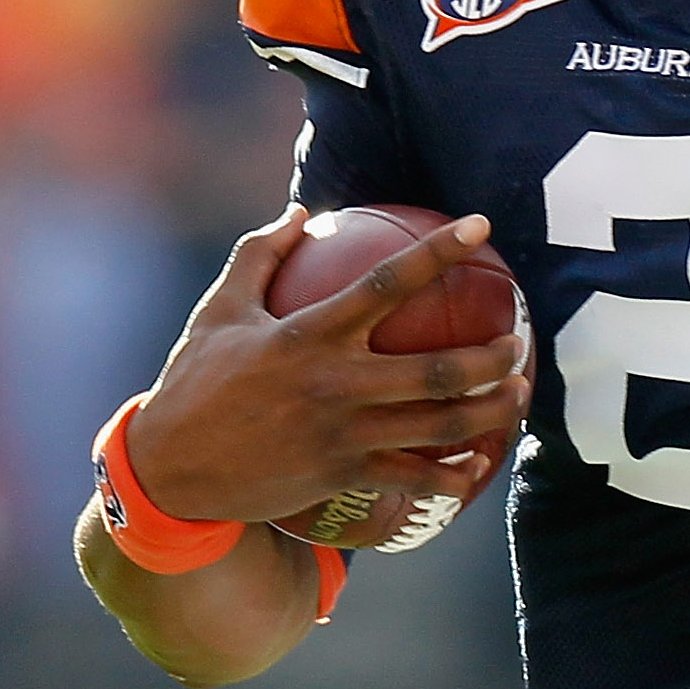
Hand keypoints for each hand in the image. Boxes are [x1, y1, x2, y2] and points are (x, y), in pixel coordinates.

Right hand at [125, 206, 531, 525]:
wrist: (169, 473)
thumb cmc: (195, 383)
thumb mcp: (219, 311)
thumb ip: (259, 255)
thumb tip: (300, 210)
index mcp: (309, 334)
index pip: (387, 282)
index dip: (439, 251)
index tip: (480, 226)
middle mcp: (335, 383)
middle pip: (436, 368)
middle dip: (491, 355)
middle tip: (520, 340)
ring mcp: (343, 433)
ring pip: (438, 423)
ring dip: (489, 409)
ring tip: (519, 393)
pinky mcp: (343, 474)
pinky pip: (412, 477)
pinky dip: (452, 473)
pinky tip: (479, 465)